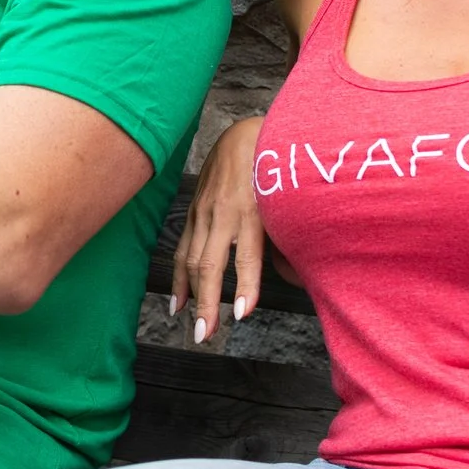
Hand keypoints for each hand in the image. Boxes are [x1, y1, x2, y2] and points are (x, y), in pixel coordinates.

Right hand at [174, 119, 267, 346]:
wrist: (244, 133)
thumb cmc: (273, 169)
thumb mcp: (287, 199)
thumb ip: (286, 237)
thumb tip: (290, 275)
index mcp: (251, 211)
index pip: (247, 256)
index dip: (245, 286)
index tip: (243, 314)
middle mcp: (223, 213)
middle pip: (209, 265)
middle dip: (208, 303)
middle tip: (207, 334)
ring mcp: (203, 212)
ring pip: (191, 260)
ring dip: (191, 297)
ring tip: (195, 327)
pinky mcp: (194, 211)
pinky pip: (182, 250)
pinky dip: (179, 279)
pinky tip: (178, 304)